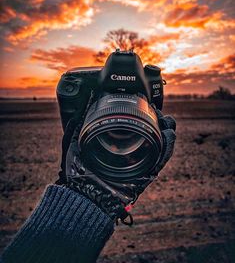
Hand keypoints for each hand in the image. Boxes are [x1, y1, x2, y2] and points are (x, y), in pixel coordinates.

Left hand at [56, 109, 175, 224]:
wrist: (84, 194)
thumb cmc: (78, 172)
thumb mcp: (75, 144)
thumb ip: (76, 126)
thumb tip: (78, 109)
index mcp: (118, 147)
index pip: (134, 129)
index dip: (143, 117)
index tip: (145, 106)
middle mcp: (131, 154)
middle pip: (151, 135)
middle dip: (158, 121)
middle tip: (158, 111)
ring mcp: (140, 163)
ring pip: (160, 144)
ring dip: (166, 130)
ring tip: (167, 120)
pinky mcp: (146, 173)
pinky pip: (161, 158)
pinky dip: (168, 145)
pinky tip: (169, 133)